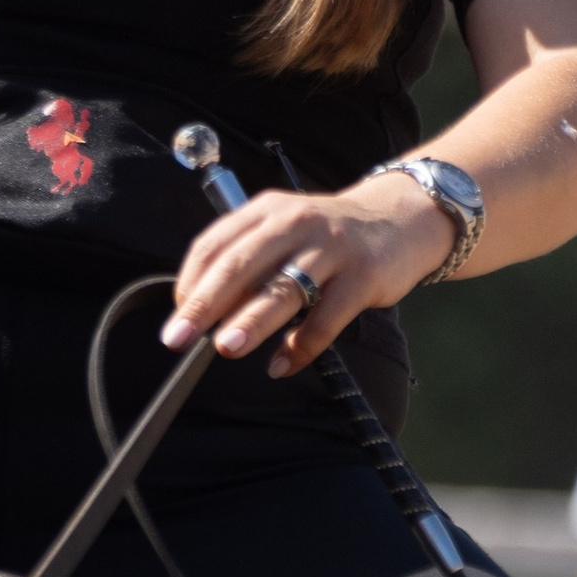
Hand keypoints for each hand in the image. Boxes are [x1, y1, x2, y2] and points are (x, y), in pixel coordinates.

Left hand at [162, 172, 452, 378]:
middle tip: (178, 338)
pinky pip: (326, 319)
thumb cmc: (327, 236)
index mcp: (265, 211)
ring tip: (226, 347)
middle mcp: (294, 223)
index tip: (177, 316)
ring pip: (283, 289)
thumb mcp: (283, 231)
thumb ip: (247, 261)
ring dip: (251, 321)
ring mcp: (330, 248)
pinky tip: (280, 365)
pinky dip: (301, 346)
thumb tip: (204, 312)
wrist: (400, 219)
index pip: (214, 245)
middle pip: (240, 265)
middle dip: (204, 304)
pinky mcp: (361, 276)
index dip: (190, 283)